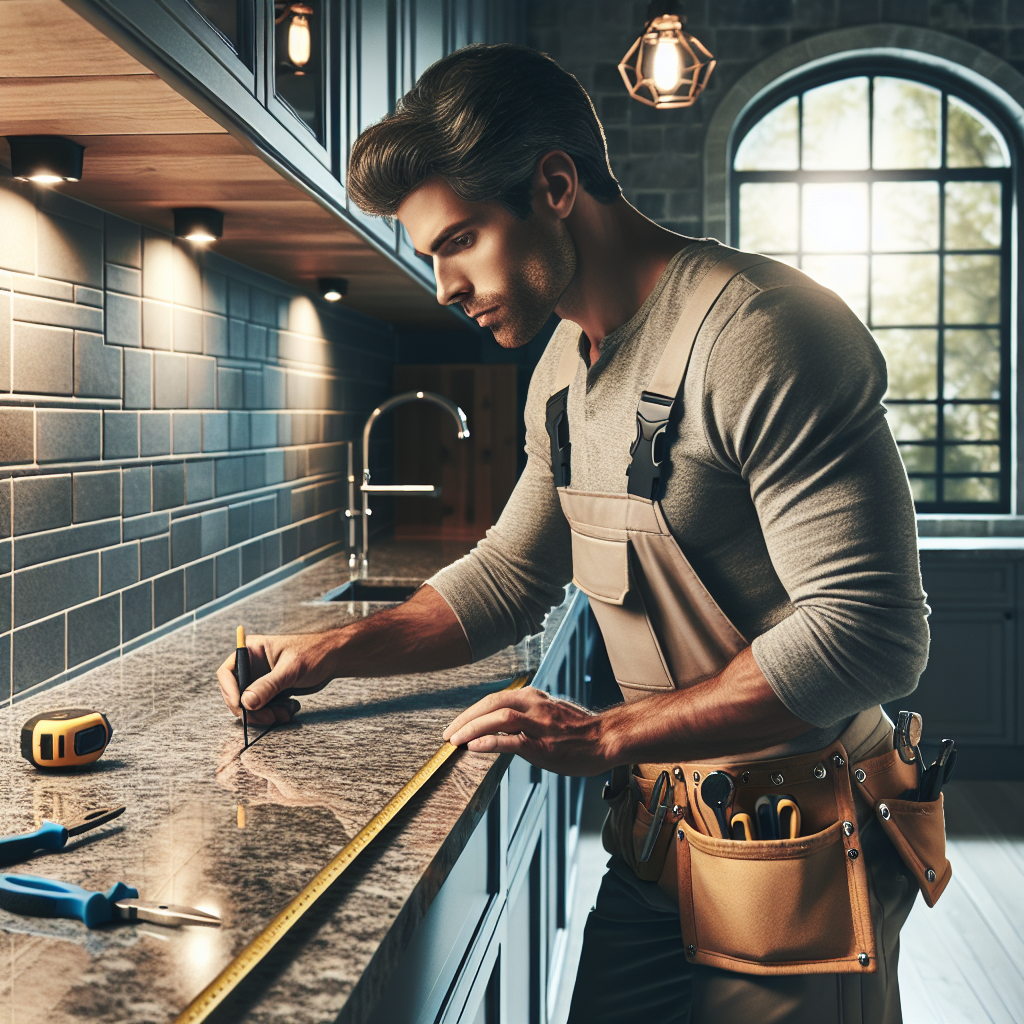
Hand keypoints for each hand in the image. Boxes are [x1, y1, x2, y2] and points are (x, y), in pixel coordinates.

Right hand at [216, 632, 336, 726]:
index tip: (241, 707)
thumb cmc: (315, 653)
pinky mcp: (270, 691)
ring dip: (263, 714)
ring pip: (249, 705)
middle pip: (236, 693)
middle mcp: (252, 665)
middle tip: (268, 717)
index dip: (229, 691)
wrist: (334, 659)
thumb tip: (246, 702)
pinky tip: (289, 710)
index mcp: (252, 650)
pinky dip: (272, 714)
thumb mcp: (290, 669)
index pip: (227, 673)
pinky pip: (263, 708)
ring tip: (283, 714)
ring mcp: (261, 679)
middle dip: (250, 709)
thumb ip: (268, 685)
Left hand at [442, 686, 609, 775]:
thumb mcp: (551, 713)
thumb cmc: (580, 731)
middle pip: (493, 703)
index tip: (457, 724)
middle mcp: (535, 706)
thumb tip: (502, 723)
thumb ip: (528, 714)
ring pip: (500, 718)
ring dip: (472, 728)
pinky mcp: (544, 747)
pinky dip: (490, 743)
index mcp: (535, 698)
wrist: (607, 740)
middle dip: (466, 718)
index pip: (496, 699)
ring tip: (455, 741)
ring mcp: (540, 726)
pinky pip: (513, 741)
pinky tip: (474, 748)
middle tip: (448, 734)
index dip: (472, 711)